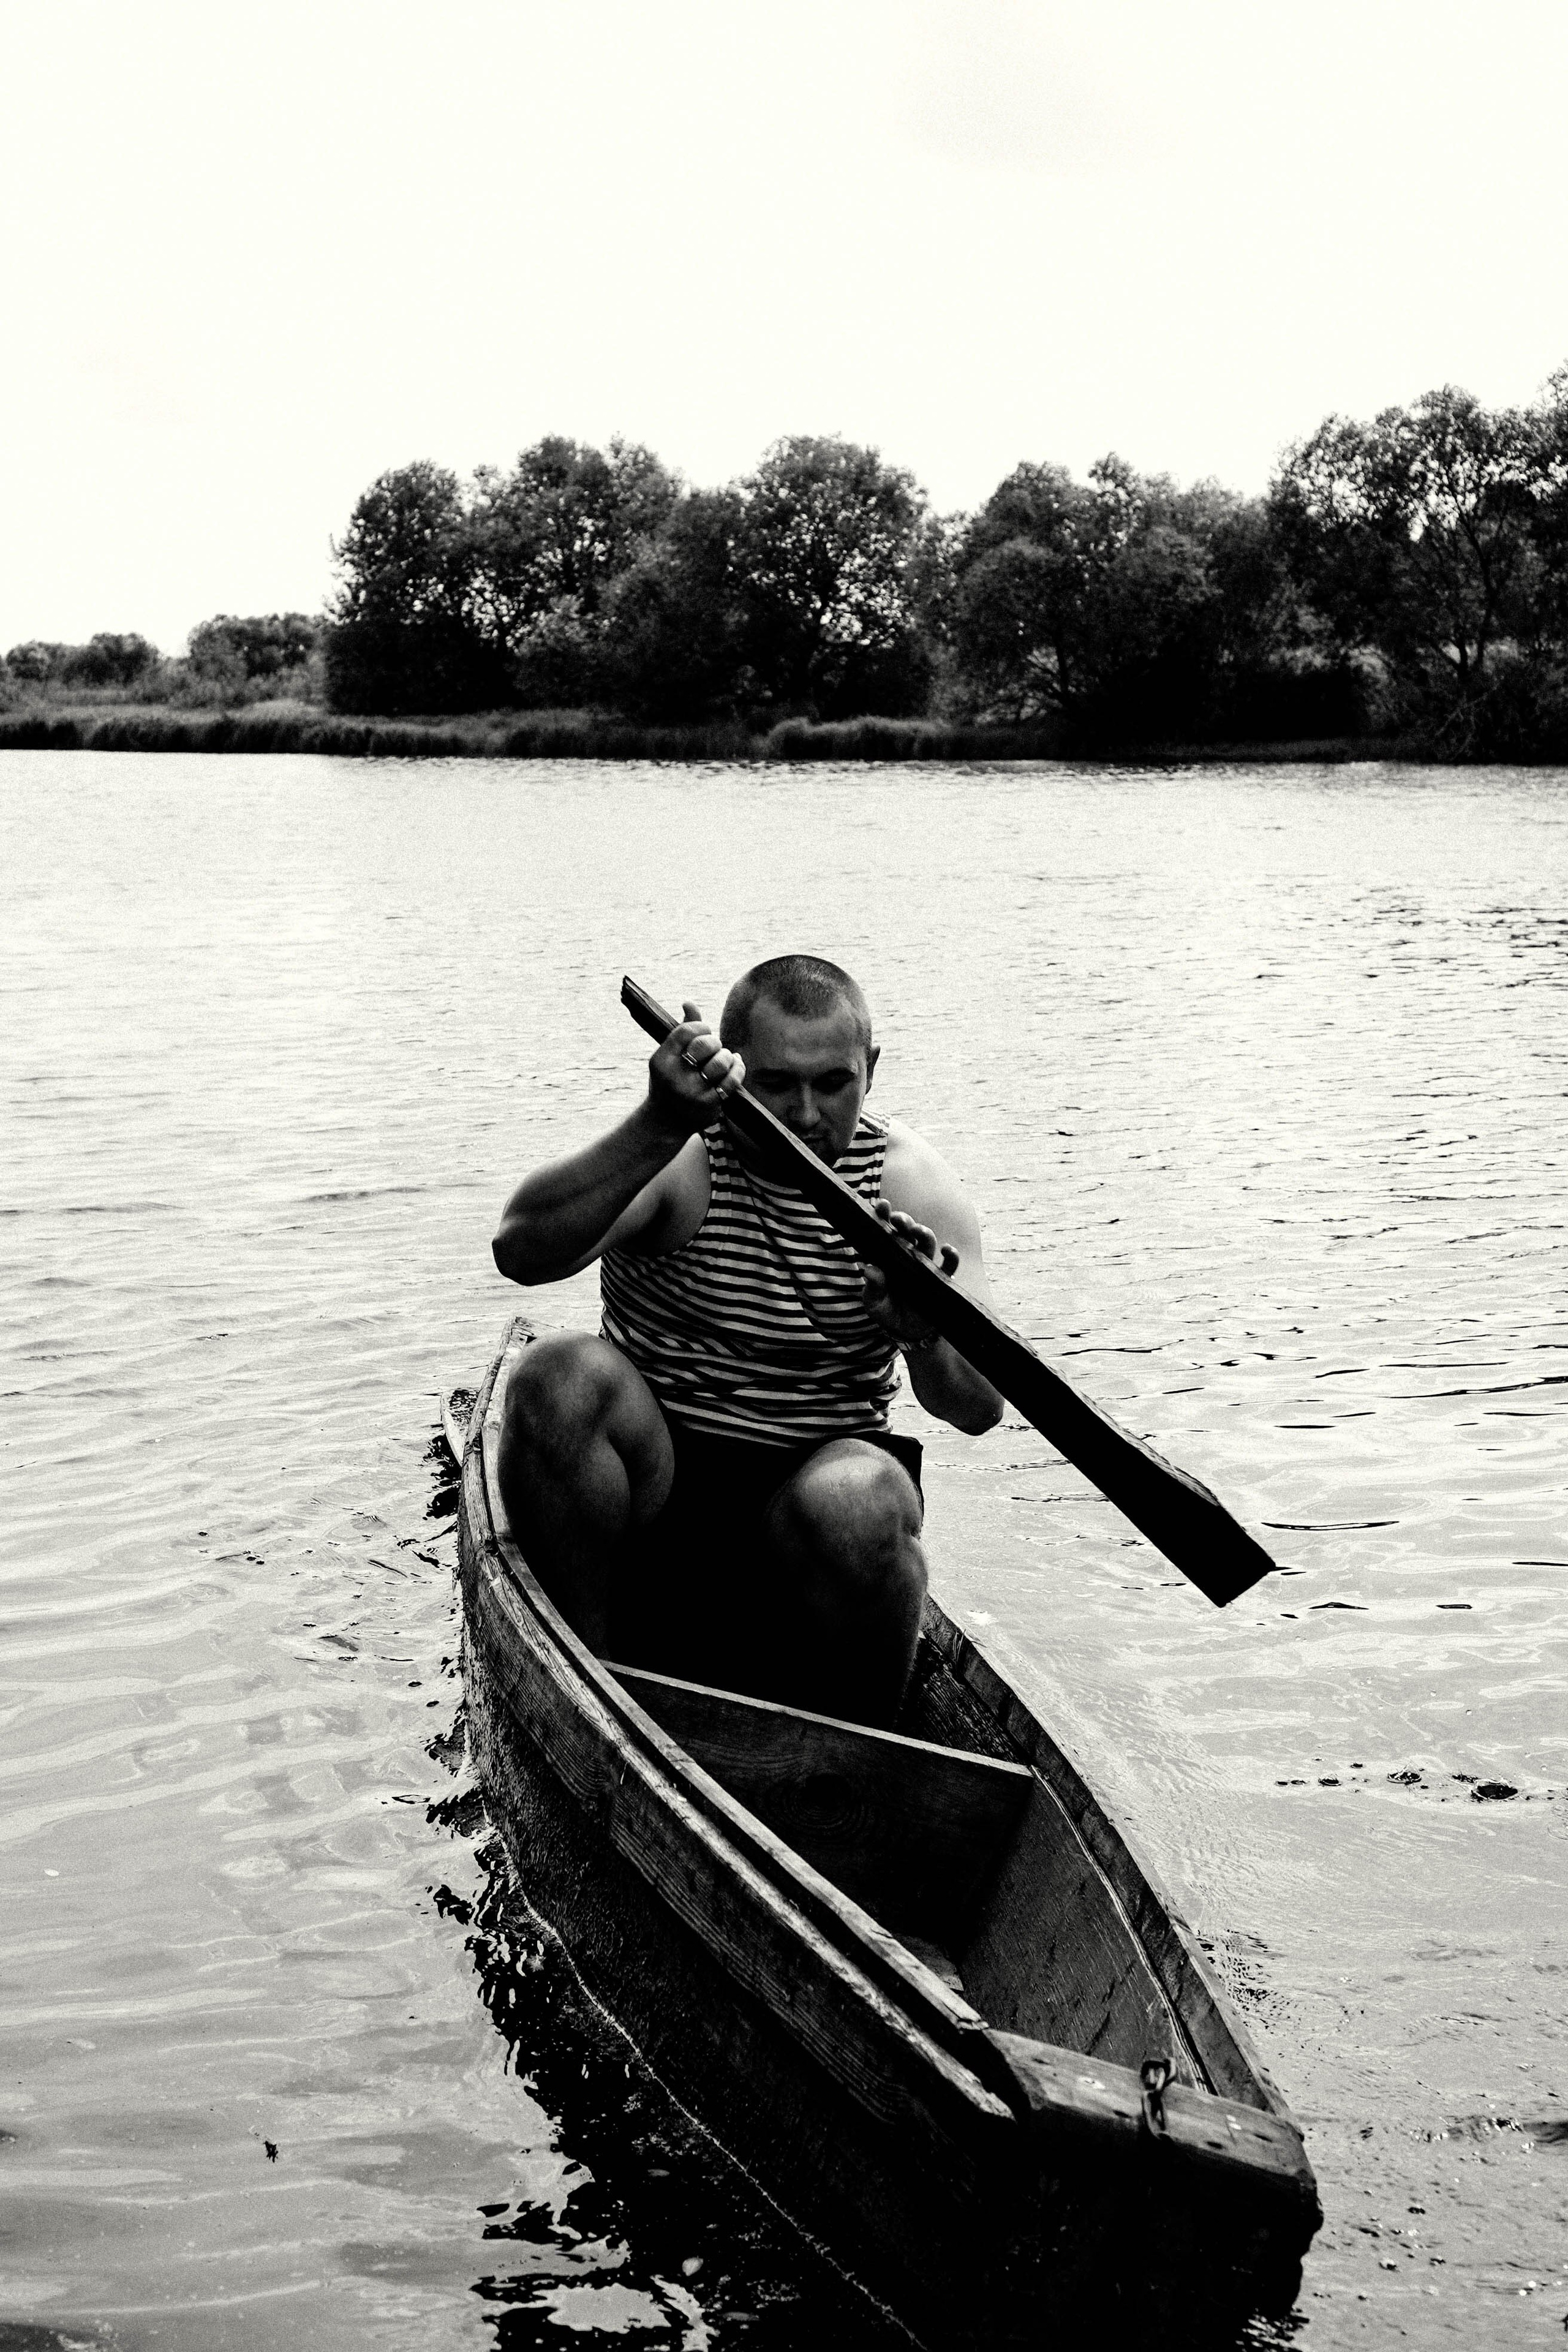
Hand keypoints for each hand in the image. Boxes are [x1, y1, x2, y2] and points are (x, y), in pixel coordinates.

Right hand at [647, 1001, 746, 1134]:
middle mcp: (675, 1076)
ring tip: (724, 1058)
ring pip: (721, 1062)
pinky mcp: (710, 1104)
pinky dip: (738, 1068)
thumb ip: (682, 1031)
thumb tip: (689, 1003)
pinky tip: (735, 1064)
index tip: (703, 1033)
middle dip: (714, 1042)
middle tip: (713, 1048)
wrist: (666, 1121)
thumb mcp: (668, 1057)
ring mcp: (693, 1092)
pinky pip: (732, 1080)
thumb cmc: (669, 1081)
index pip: (687, 1031)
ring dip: (727, 1056)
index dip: (701, 1026)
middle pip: (706, 1044)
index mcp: (661, 1060)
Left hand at [862, 1199, 960, 1349]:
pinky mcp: (941, 1278)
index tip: (881, 1205)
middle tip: (898, 1219)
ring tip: (918, 1231)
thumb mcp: (875, 1304)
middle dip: (903, 1220)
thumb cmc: (888, 1312)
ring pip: (928, 1241)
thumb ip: (873, 1288)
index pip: (884, 1231)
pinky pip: (950, 1263)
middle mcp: (907, 1255)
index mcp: (887, 1256)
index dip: (883, 1215)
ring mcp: (925, 1264)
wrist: (908, 1332)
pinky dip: (951, 1254)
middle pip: (907, 1230)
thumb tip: (870, 1269)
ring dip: (924, 1232)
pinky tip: (947, 1249)